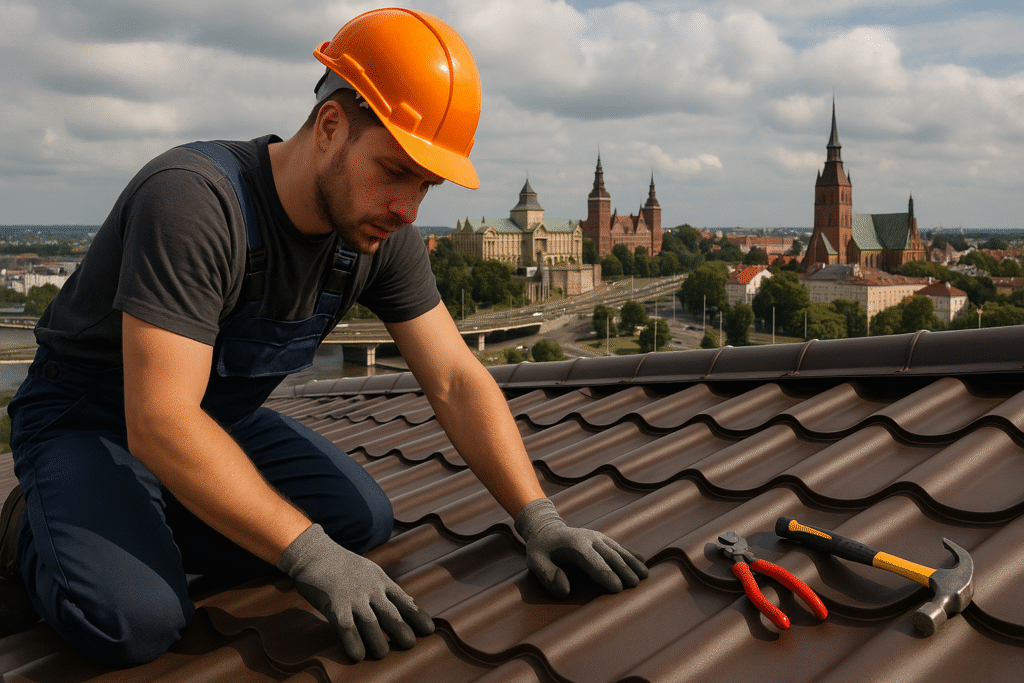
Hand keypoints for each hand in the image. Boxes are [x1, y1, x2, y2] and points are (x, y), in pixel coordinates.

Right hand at [277, 524, 434, 660]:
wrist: (315, 553)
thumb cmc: (344, 565)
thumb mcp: (371, 572)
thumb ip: (387, 588)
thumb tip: (409, 602)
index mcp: (381, 580)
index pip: (404, 600)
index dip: (417, 616)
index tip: (429, 630)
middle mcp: (370, 589)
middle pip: (391, 614)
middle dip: (402, 630)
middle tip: (410, 644)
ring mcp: (353, 597)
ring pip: (371, 624)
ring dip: (378, 641)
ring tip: (382, 654)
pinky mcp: (335, 605)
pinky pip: (347, 628)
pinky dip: (353, 642)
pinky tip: (358, 655)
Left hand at [514, 498, 648, 598]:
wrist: (547, 529)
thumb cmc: (541, 550)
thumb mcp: (535, 561)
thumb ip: (548, 575)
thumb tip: (565, 591)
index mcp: (574, 545)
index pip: (592, 561)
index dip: (605, 574)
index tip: (617, 588)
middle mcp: (590, 539)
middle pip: (610, 556)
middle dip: (623, 570)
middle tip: (635, 585)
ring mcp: (598, 538)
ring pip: (618, 550)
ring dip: (631, 563)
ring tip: (644, 576)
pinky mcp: (603, 540)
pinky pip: (619, 547)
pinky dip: (631, 554)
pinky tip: (642, 562)